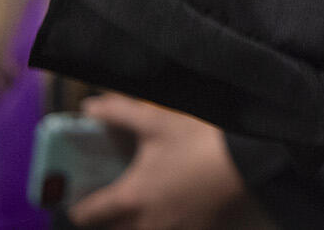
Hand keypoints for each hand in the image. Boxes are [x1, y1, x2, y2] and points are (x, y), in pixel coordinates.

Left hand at [67, 94, 268, 229]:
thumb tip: (89, 105)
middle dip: (106, 222)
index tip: (78, 200)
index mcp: (130, 198)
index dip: (77, 209)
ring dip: (134, 225)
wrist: (245, 163)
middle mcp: (145, 222)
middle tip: (109, 203)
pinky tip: (173, 209)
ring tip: (140, 208)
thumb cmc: (197, 143)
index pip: (88, 215)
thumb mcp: (156, 122)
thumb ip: (118, 113)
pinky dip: (165, 224)